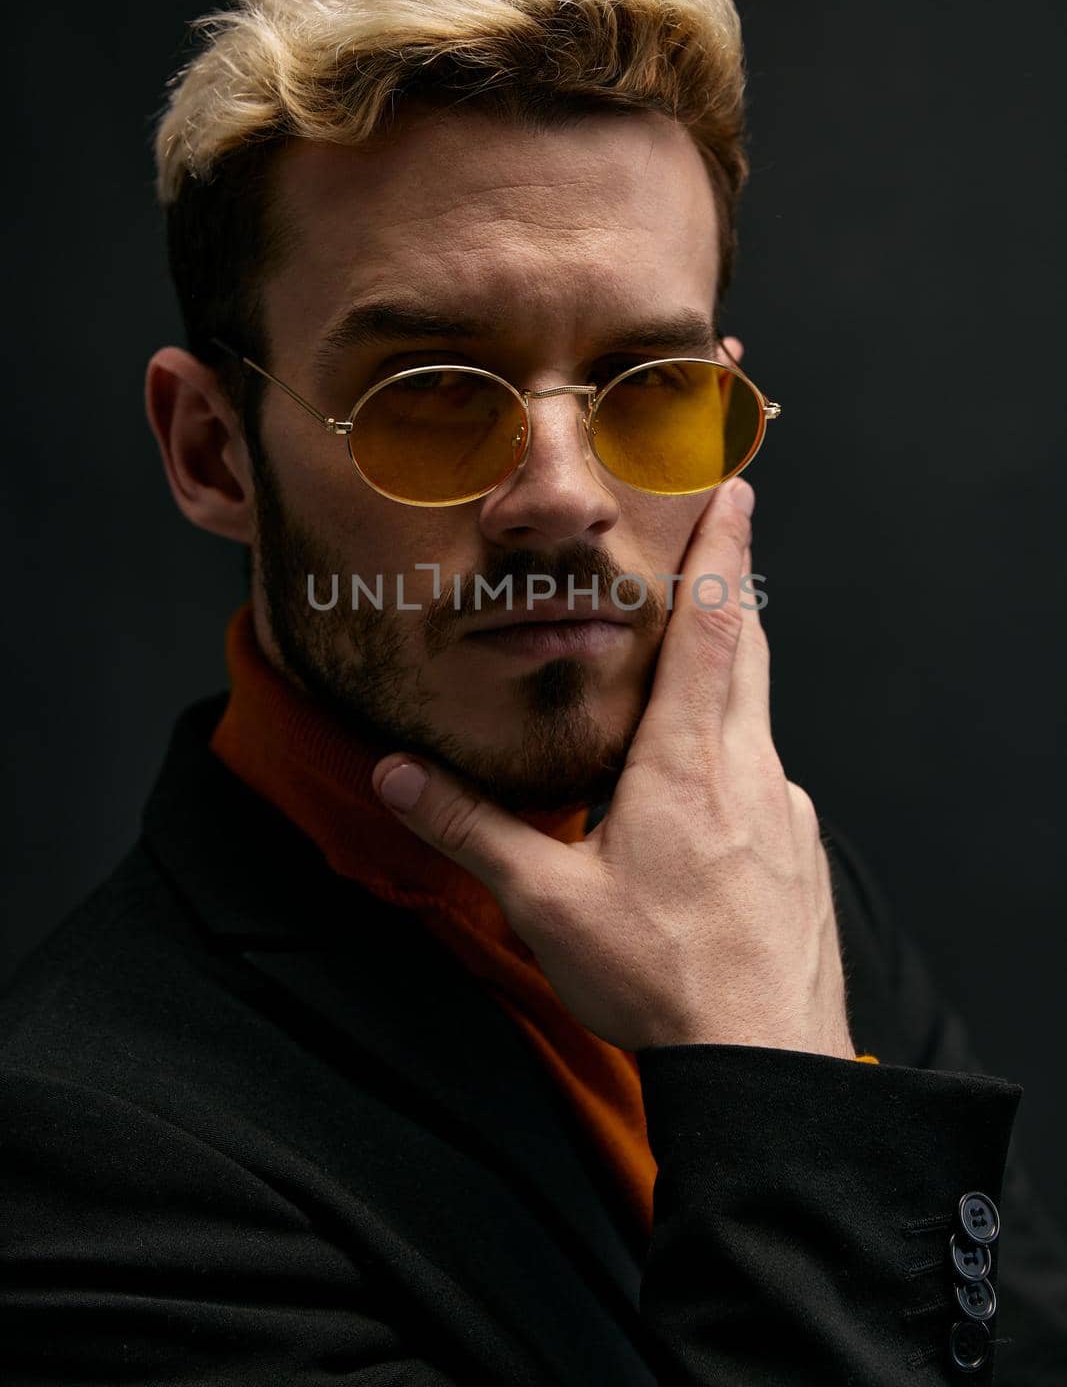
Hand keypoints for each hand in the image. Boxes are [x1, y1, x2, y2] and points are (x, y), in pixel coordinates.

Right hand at [371, 477, 855, 1058]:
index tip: (735, 491)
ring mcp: (783, 812)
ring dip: (734, 669)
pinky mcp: (799, 852)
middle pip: (747, 651)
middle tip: (724, 536)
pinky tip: (707, 791)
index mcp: (686, 763)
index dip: (721, 553)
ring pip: (759, 713)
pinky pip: (767, 774)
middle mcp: (747, 770)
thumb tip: (394, 776)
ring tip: (700, 657)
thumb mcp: (547, 904)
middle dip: (733, 586)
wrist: (764, 1062)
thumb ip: (471, 830)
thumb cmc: (660, 981)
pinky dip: (739, 746)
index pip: (712, 629)